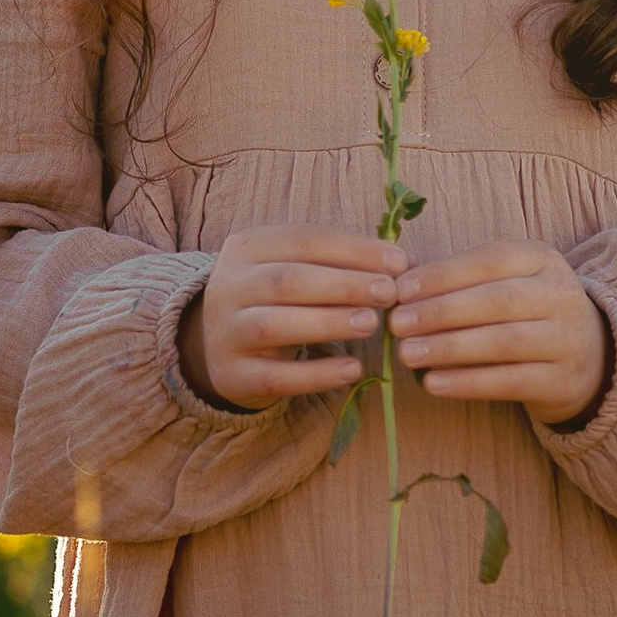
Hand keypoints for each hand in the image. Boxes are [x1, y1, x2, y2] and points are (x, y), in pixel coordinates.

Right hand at [180, 222, 408, 407]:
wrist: (216, 346)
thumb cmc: (273, 300)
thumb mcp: (294, 269)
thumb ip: (338, 262)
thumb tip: (400, 263)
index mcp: (248, 247)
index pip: (303, 239)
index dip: (353, 250)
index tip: (399, 263)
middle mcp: (230, 286)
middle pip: (288, 280)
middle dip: (344, 285)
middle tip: (389, 293)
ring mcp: (226, 332)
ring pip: (275, 325)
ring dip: (328, 323)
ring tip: (372, 324)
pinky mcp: (234, 375)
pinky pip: (276, 376)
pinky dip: (316, 374)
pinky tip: (353, 370)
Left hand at [389, 244, 609, 423]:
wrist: (590, 358)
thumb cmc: (527, 313)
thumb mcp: (505, 283)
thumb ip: (460, 280)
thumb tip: (398, 285)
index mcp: (543, 259)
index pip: (492, 260)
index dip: (444, 275)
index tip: (402, 290)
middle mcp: (561, 295)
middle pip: (497, 301)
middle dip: (441, 312)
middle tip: (398, 325)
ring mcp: (567, 340)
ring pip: (504, 342)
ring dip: (449, 348)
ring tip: (407, 354)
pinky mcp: (562, 381)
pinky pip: (509, 382)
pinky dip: (467, 383)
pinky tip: (433, 383)